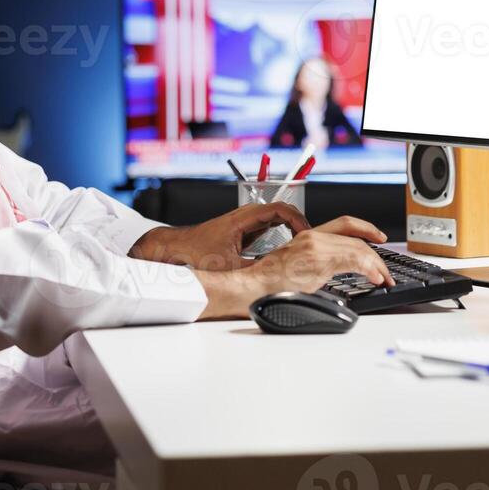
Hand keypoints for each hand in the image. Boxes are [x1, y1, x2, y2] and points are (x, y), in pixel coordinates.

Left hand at [129, 202, 311, 270]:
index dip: (298, 220)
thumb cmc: (196, 252)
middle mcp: (246, 215)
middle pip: (283, 211)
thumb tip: (273, 280)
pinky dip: (283, 233)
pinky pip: (270, 226)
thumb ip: (253, 271)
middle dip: (301, 224)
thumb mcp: (228, 267)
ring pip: (277, 218)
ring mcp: (245, 221)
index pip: (280, 209)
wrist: (176, 247)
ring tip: (305, 244)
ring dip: (292, 228)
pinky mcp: (244, 230)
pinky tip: (289, 248)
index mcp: (244, 218)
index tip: (307, 235)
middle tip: (312, 241)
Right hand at [194, 216, 393, 318]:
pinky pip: (354, 260)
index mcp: (306, 236)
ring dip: (376, 263)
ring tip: (383, 277)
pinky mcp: (319, 260)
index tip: (377, 237)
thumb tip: (331, 275)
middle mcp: (312, 237)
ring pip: (357, 247)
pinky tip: (376, 278)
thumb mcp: (295, 267)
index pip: (343, 224)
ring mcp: (315, 247)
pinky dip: (370, 268)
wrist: (252, 287)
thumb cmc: (267, 284)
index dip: (365, 228)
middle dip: (375, 247)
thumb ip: (314, 264)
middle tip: (386, 262)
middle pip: (354, 234)